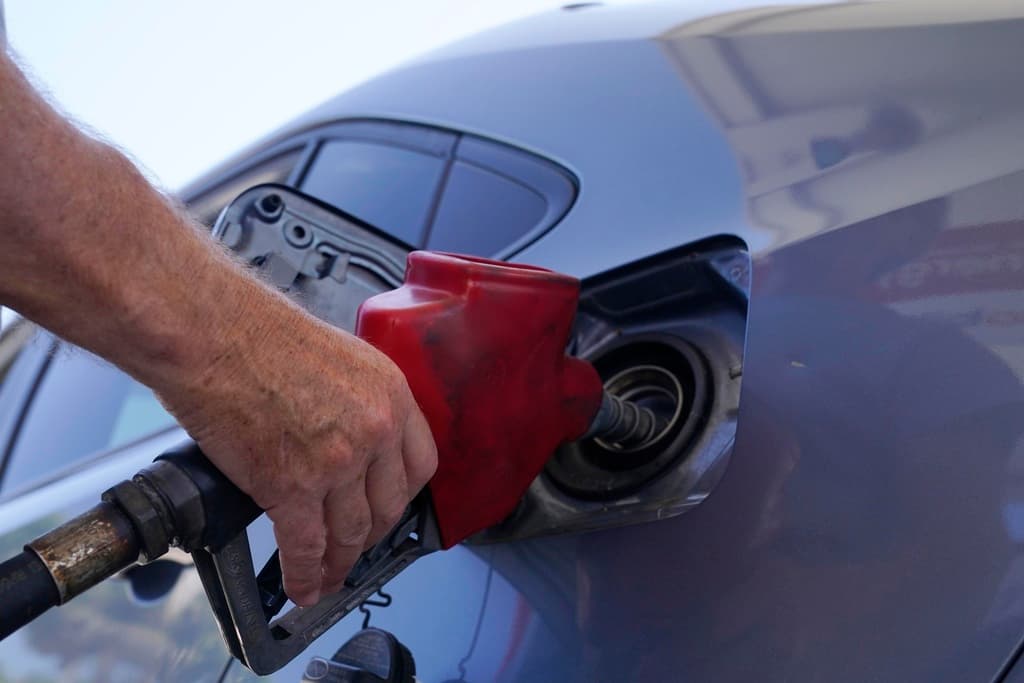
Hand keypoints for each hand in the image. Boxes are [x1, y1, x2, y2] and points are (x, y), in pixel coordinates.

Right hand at [158, 299, 436, 606]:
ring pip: (351, 532)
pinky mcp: (292, 486)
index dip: (402, 496)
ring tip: (329, 577)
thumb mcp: (341, 359)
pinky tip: (302, 586)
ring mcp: (337, 462)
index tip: (390, 509)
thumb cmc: (259, 335)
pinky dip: (305, 574)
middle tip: (357, 547)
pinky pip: (306, 545)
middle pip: (389, 506)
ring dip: (339, 563)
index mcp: (391, 394)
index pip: (419, 465)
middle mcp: (375, 430)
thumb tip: (352, 441)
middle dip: (372, 535)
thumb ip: (359, 403)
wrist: (211, 334)